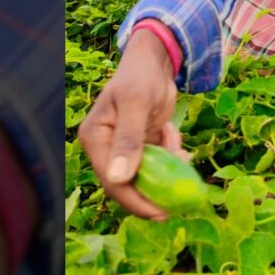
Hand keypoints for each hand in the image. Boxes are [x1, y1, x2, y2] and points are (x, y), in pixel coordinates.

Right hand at [78, 29, 186, 220]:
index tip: (161, 212)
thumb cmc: (141, 77)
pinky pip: (156, 165)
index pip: (112, 181)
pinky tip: (173, 135)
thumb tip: (118, 178)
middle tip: (179, 202)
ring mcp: (122, 149)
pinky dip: (169, 158)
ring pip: (145, 177)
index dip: (135, 201)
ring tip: (180, 151)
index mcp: (95, 139)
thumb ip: (128, 140)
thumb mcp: (136, 104)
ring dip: (166, 171)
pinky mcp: (140, 147)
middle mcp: (105, 149)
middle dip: (154, 192)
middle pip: (127, 186)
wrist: (154, 62)